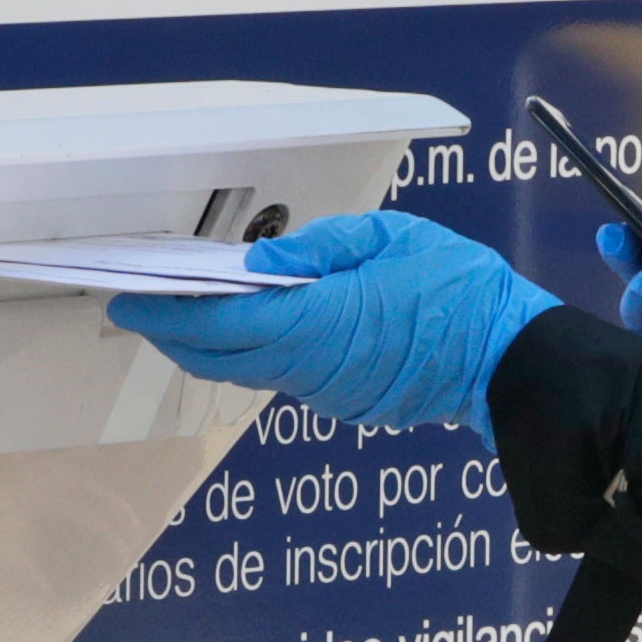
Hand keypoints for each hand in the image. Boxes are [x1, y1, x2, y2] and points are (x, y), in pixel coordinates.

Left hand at [108, 208, 559, 434]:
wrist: (512, 359)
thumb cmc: (459, 288)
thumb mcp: (391, 239)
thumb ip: (321, 249)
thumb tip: (256, 268)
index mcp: (322, 322)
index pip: (223, 324)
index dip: (169, 315)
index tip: (129, 302)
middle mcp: (313, 367)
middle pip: (221, 356)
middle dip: (172, 333)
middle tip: (134, 308)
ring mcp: (327, 391)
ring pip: (246, 371)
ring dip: (206, 346)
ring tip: (176, 314)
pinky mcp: (344, 402)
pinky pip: (279, 377)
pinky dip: (246, 354)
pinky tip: (239, 330)